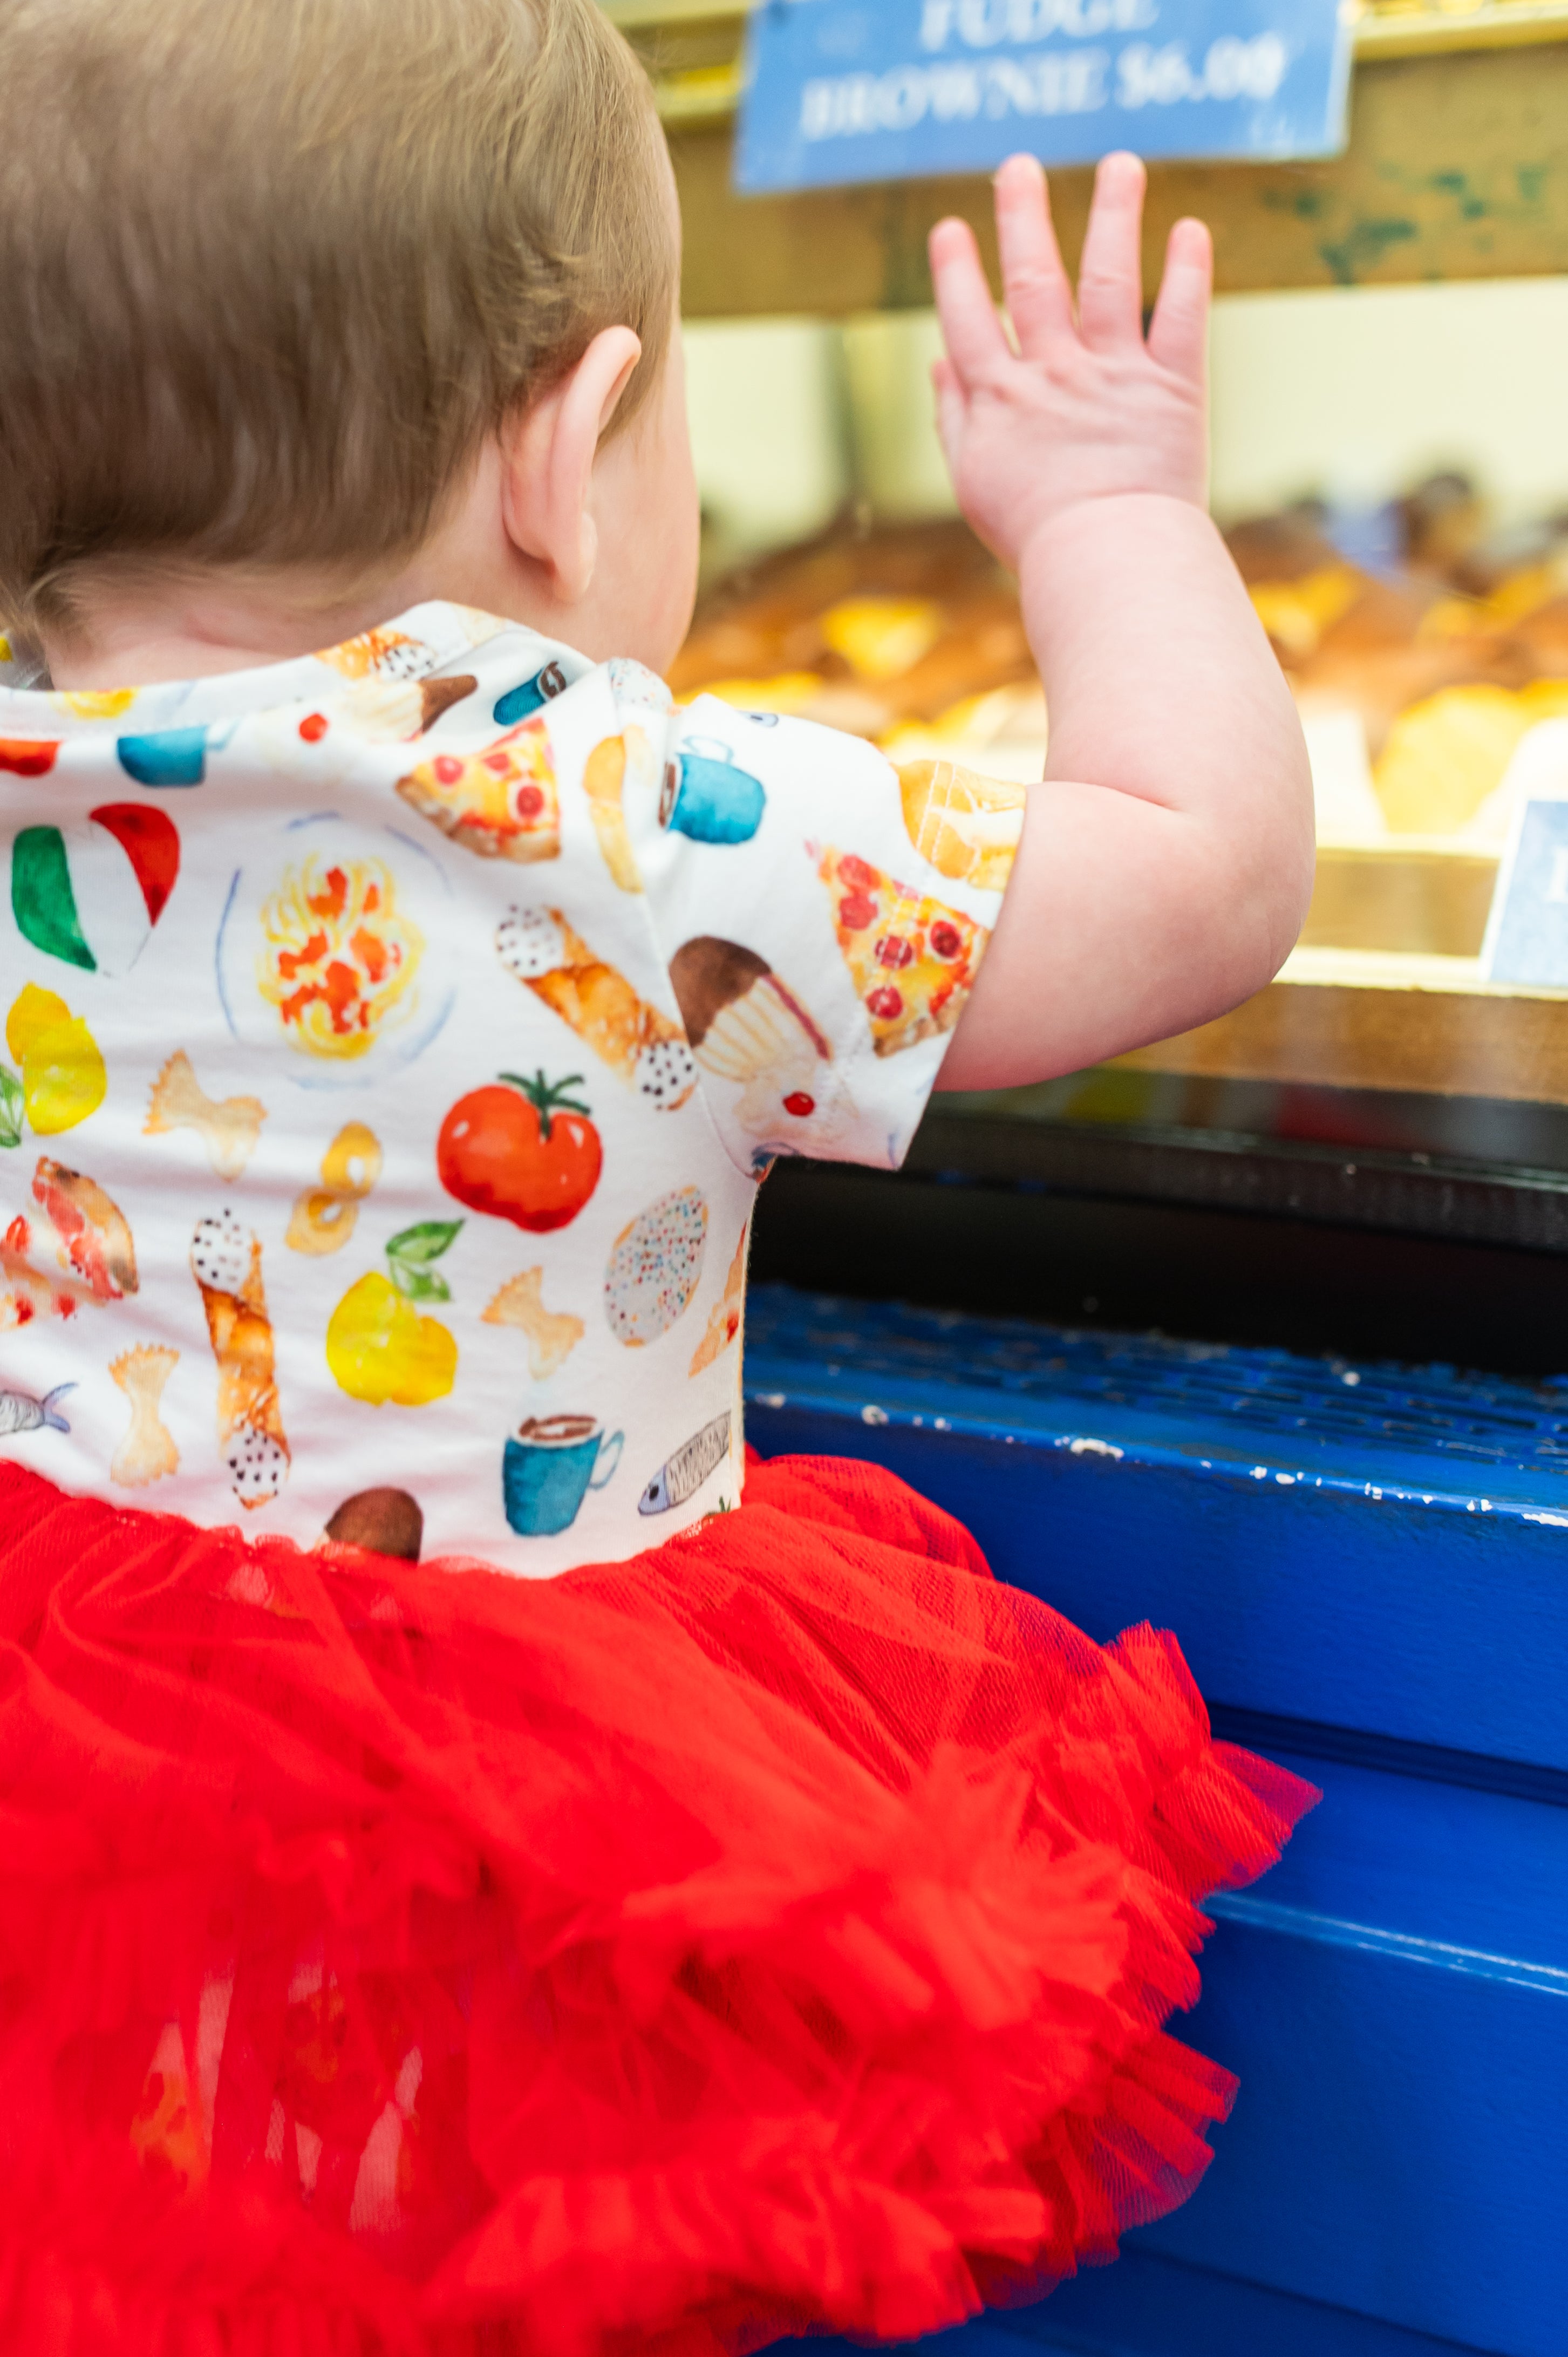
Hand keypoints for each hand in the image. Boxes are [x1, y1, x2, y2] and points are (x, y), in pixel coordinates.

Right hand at [929, 151, 1209, 570]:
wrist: (1106, 562)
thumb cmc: (1036, 535)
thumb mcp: (974, 483)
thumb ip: (954, 420)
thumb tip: (940, 364)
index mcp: (1001, 399)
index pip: (968, 320)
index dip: (955, 272)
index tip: (950, 229)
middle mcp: (1054, 373)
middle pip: (1033, 279)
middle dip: (1023, 217)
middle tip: (1018, 165)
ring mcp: (1115, 375)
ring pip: (1111, 278)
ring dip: (1114, 214)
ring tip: (1121, 164)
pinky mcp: (1172, 388)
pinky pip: (1182, 319)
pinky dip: (1190, 271)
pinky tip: (1190, 229)